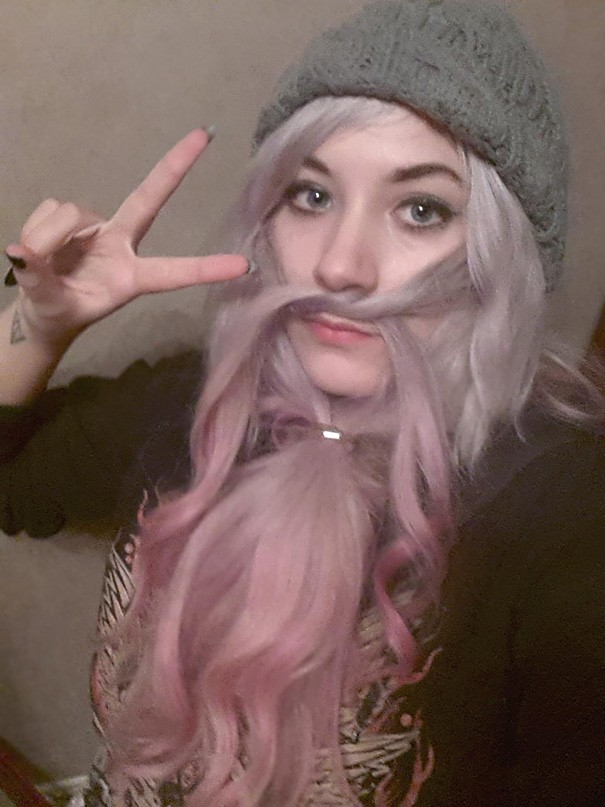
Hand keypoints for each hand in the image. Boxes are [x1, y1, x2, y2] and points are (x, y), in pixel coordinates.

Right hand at [4, 129, 247, 346]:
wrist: (39, 311)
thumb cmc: (58, 313)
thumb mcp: (50, 307)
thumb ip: (40, 282)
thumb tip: (23, 252)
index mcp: (132, 278)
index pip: (173, 272)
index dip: (205, 268)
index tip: (243, 266)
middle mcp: (121, 245)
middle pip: (148, 200)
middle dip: (174, 166)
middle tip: (204, 133)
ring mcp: (96, 227)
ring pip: (71, 213)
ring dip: (47, 236)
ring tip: (38, 262)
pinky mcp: (70, 215)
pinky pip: (49, 209)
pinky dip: (35, 229)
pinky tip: (34, 248)